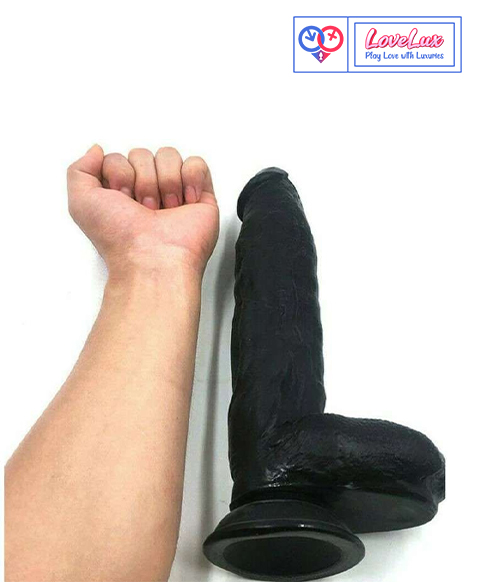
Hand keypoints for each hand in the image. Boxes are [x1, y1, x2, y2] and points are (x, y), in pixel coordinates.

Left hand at [67, 145, 218, 277]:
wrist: (152, 258)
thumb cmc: (120, 239)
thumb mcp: (81, 202)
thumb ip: (79, 170)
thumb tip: (96, 151)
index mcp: (119, 194)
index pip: (118, 158)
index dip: (119, 172)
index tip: (120, 197)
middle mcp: (146, 193)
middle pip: (143, 154)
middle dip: (142, 179)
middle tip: (143, 207)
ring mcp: (174, 194)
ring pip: (169, 156)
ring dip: (165, 181)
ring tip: (164, 209)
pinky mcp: (201, 198)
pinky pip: (197, 164)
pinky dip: (190, 178)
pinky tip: (185, 201)